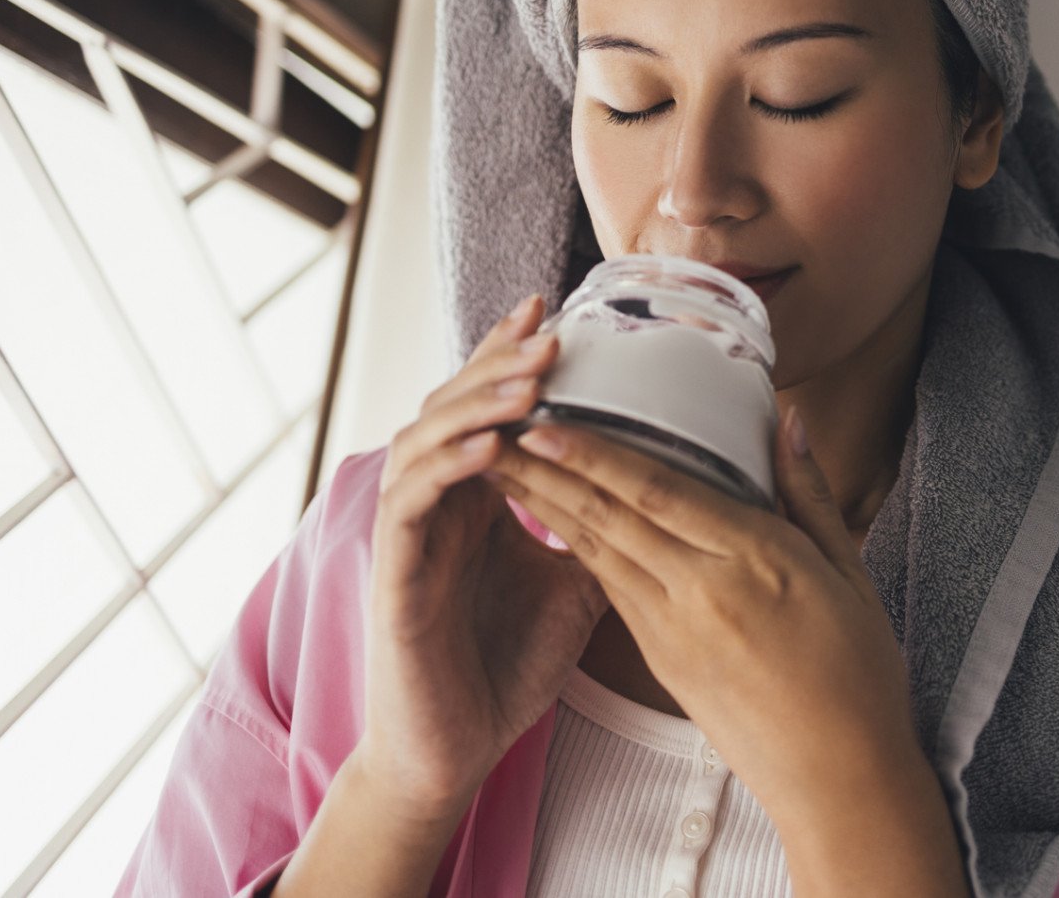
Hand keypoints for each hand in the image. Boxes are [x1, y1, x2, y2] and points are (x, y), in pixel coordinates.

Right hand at [355, 293, 610, 817]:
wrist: (456, 750)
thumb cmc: (507, 667)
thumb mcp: (575, 586)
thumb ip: (600, 532)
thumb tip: (665, 492)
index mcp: (477, 498)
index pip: (489, 406)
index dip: (513, 356)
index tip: (557, 308)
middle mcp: (437, 503)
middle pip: (454, 405)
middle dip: (499, 361)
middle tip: (549, 324)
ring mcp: (409, 535)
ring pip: (426, 439)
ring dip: (477, 403)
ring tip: (530, 375)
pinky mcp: (392, 576)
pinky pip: (411, 505)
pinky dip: (448, 469)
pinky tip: (490, 448)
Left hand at [487, 408, 923, 825]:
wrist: (838, 783)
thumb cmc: (859, 676)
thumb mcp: (850, 574)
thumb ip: (808, 494)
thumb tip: (784, 422)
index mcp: (755, 560)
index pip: (657, 493)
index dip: (595, 455)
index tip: (545, 421)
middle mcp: (702, 593)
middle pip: (610, 518)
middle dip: (547, 471)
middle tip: (494, 427)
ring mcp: (674, 631)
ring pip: (599, 552)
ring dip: (546, 505)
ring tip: (503, 464)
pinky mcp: (661, 661)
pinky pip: (614, 589)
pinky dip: (578, 547)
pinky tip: (553, 520)